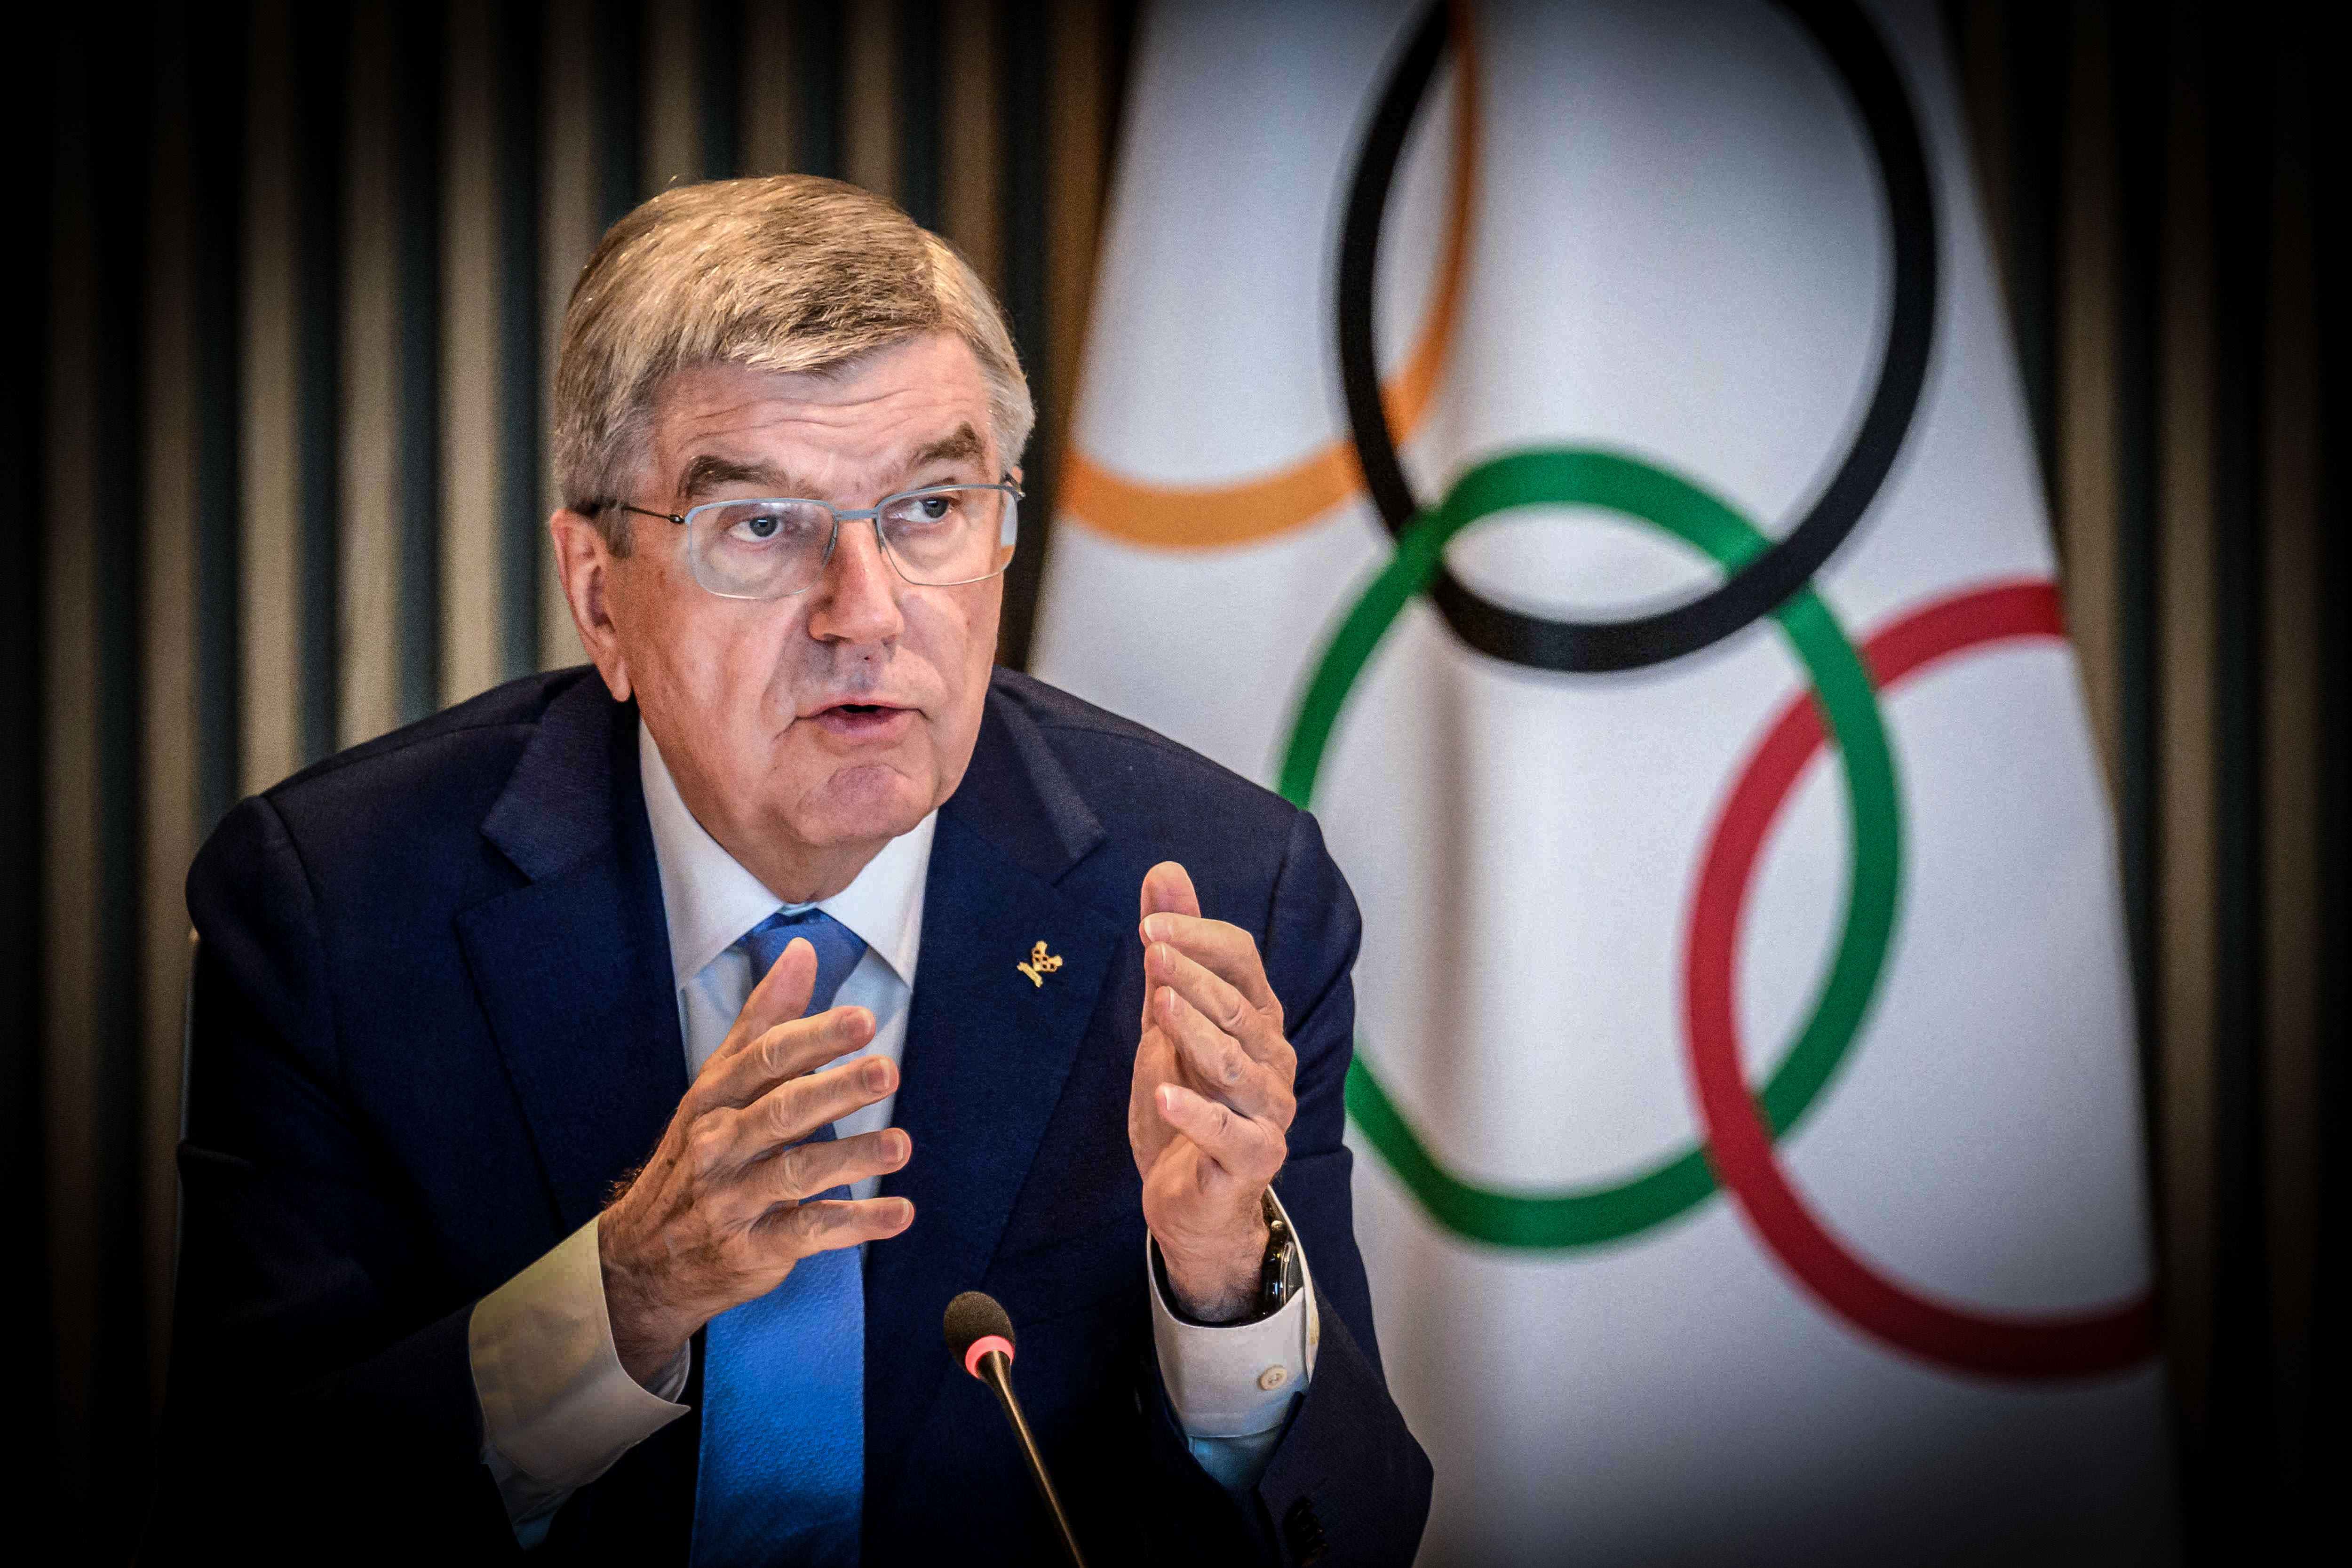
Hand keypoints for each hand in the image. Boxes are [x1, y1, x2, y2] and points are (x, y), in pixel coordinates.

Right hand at [599, 937, 913, 1384]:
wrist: (643, 1256)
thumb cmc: (697, 1152)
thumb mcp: (720, 1083)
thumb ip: (765, 1020)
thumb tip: (803, 952)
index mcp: (717, 1096)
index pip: (766, 1059)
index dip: (814, 1038)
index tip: (863, 1019)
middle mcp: (721, 1143)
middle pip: (783, 1111)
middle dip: (836, 1090)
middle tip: (887, 1071)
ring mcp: (735, 1198)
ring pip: (798, 1172)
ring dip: (853, 1158)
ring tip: (901, 1145)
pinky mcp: (755, 1248)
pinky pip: (810, 1231)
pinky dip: (857, 1225)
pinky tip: (901, 1213)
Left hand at [1128, 862, 1296, 1321]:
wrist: (1187, 1199)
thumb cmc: (1182, 1102)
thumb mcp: (1165, 1020)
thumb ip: (1171, 951)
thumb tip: (1165, 871)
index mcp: (1255, 1018)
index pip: (1241, 961)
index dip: (1198, 937)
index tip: (1149, 924)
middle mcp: (1271, 1058)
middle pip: (1238, 1007)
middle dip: (1194, 976)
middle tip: (1152, 950)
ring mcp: (1269, 1109)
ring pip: (1235, 1064)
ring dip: (1197, 1031)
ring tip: (1160, 1004)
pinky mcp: (1255, 1157)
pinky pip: (1227, 1131)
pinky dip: (1195, 1112)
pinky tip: (1164, 1092)